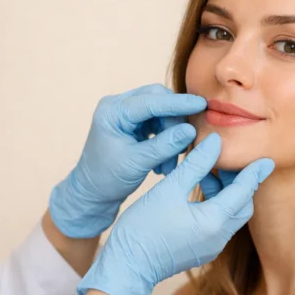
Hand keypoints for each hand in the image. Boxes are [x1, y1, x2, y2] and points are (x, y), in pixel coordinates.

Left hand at [49, 84, 206, 238]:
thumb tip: (191, 129)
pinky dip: (167, 140)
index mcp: (112, 111)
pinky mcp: (134, 124)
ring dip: (172, 136)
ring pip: (162, 112)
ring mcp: (126, 114)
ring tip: (169, 164)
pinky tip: (165, 162)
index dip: (178, 103)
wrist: (93, 194)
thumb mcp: (137, 163)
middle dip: (175, 121)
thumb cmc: (107, 179)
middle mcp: (118, 106)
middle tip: (184, 145)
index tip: (202, 105)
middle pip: (158, 100)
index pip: (151, 100)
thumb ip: (165, 145)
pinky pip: (159, 123)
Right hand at [77, 133, 273, 294]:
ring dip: (225, 195)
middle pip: (241, 206)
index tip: (267, 159)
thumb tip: (215, 142)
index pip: (243, 192)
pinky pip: (218, 226)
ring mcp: (210, 248)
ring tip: (205, 175)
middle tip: (226, 163)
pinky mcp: (200, 252)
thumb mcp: (169, 189)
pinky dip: (216, 208)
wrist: (127, 267)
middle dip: (239, 183)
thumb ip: (195, 164)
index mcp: (214, 222)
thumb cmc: (143, 228)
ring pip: (230, 216)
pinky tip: (198, 195)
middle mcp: (218, 238)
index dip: (254, 173)